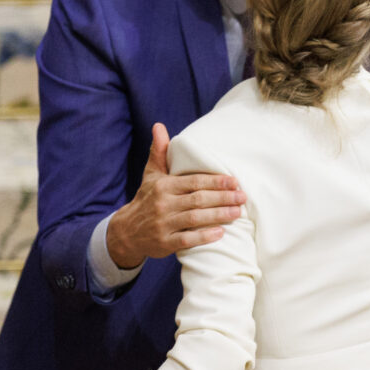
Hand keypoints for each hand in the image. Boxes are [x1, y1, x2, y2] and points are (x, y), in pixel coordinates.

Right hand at [106, 123, 245, 268]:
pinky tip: (220, 233)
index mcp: (163, 186)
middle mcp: (163, 204)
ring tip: (238, 212)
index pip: (194, 182)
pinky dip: (204, 236)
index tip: (235, 182)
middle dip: (223, 198)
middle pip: (198, 199)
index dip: (216, 181)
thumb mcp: (151, 175)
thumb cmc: (147, 199)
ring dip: (219, 215)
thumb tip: (159, 126)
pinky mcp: (164, 243)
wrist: (126, 231)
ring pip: (195, 218)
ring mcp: (163, 224)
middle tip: (243, 197)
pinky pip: (187, 240)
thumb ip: (159, 152)